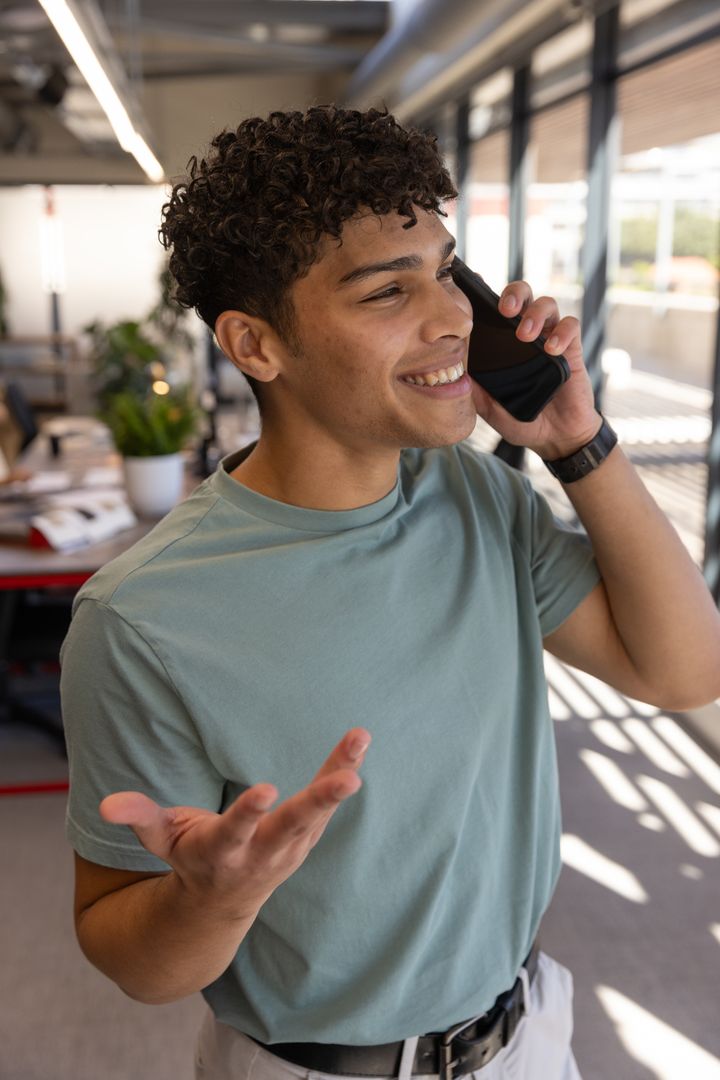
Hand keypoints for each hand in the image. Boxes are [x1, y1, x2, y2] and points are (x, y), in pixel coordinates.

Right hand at [100, 727, 370, 918]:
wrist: (220, 905)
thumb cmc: (187, 858)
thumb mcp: (159, 841)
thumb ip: (138, 818)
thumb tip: (105, 805)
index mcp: (219, 853)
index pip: (235, 833)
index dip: (249, 813)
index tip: (268, 790)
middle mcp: (260, 855)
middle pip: (292, 827)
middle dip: (319, 803)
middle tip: (349, 780)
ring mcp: (288, 849)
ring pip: (318, 814)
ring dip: (340, 778)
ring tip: (360, 740)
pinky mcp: (306, 838)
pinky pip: (326, 803)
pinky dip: (342, 770)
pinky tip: (358, 741)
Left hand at [469, 282, 601, 458]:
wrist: (555, 437)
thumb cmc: (521, 418)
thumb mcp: (489, 407)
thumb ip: (473, 390)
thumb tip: (449, 375)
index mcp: (503, 342)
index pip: (494, 308)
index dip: (484, 292)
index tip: (471, 284)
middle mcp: (526, 334)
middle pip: (523, 294)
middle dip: (513, 294)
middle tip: (505, 310)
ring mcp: (549, 338)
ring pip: (547, 303)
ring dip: (535, 313)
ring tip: (525, 334)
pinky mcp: (571, 349)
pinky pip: (571, 325)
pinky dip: (561, 333)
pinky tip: (551, 349)